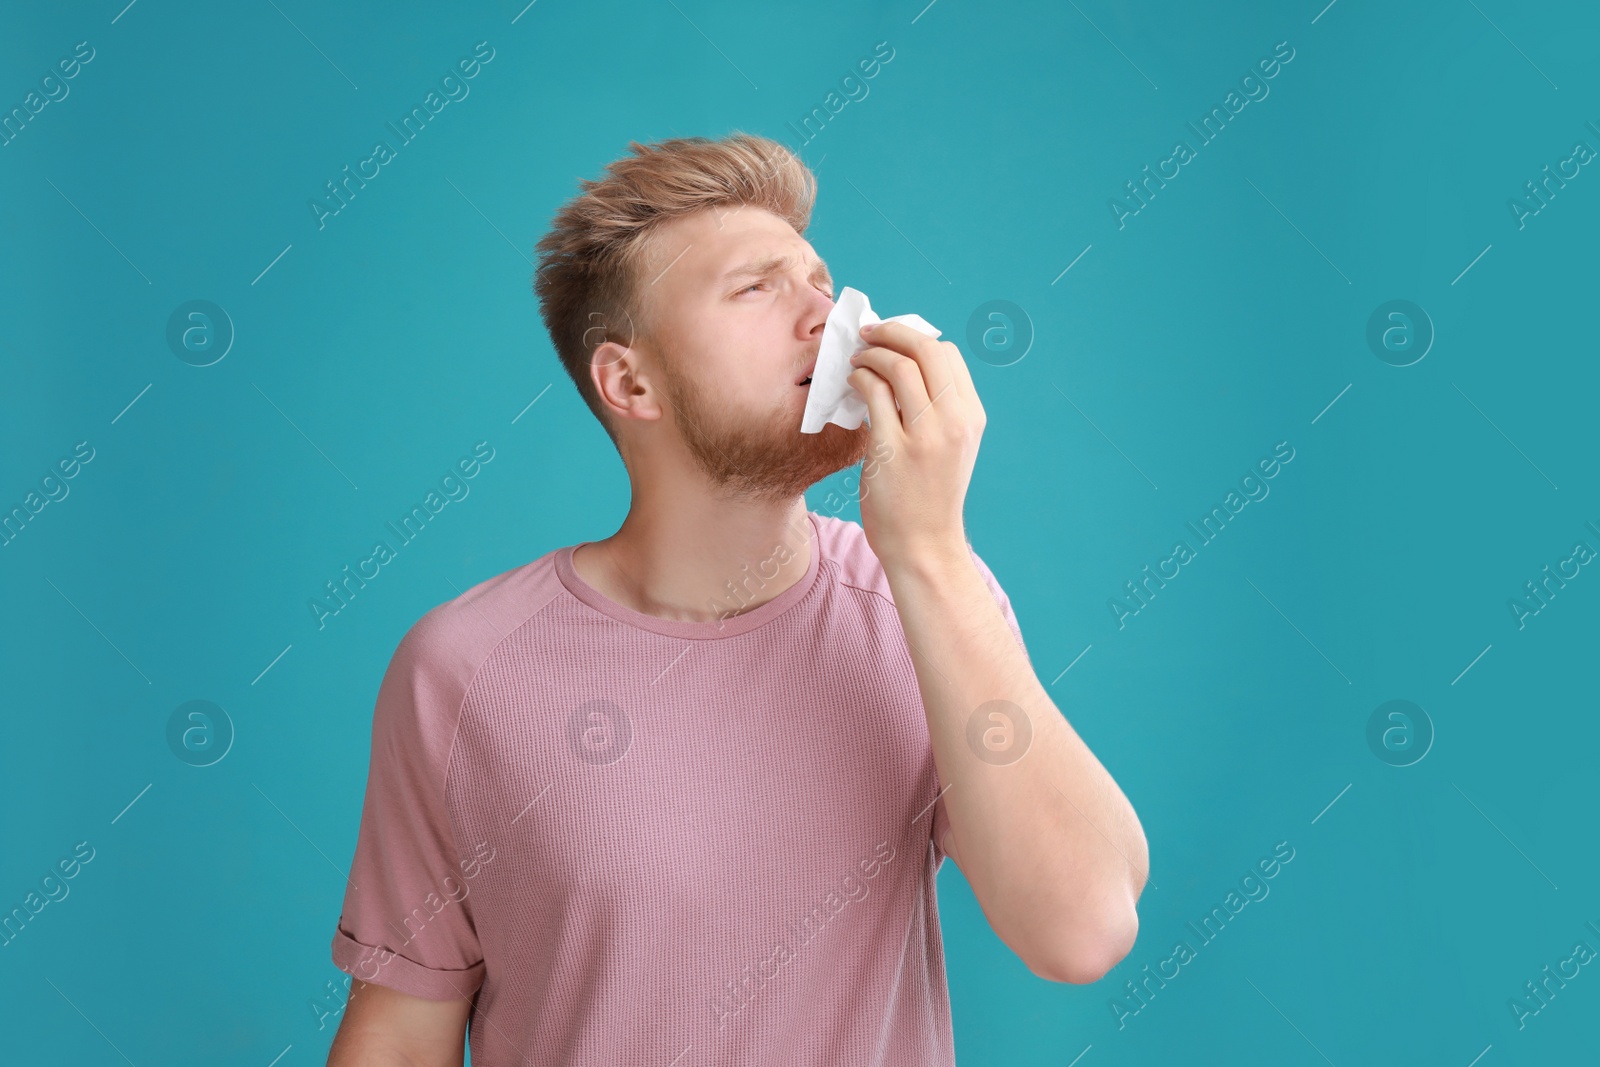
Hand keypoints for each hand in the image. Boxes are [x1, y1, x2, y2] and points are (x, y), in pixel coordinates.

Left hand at [846, 320, 985, 573]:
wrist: (924, 546)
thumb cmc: (930, 496)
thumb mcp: (950, 447)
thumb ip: (937, 410)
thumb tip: (903, 366)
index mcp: (971, 417)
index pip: (948, 355)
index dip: (915, 338)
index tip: (892, 339)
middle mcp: (954, 422)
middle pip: (925, 350)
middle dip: (892, 332)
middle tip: (868, 333)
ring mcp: (925, 436)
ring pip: (897, 366)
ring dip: (870, 353)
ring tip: (857, 360)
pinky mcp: (892, 450)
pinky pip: (872, 393)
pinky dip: (859, 378)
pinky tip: (852, 383)